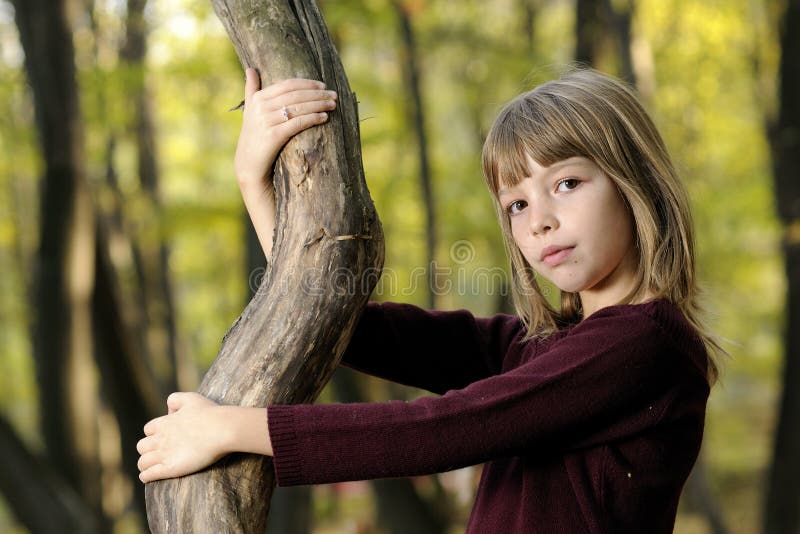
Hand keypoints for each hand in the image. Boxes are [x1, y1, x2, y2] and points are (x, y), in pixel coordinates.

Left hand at [137, 392, 229, 482]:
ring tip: (152, 467)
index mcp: (164, 423)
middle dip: (148, 450)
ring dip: (145, 465)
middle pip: (142, 446)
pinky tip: (149, 477)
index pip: (148, 430)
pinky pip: (148, 475)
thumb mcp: (191, 398)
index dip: (155, 434)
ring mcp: (164, 454)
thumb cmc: (210, 413)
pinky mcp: (170, 468)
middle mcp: (160, 439)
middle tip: (160, 453)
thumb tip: (168, 411)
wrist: (222, 430)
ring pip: (142, 462)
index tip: (165, 438)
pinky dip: (146, 476)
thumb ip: (175, 400)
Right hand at [234, 68, 336, 188]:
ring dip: (318, 105)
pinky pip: (297, 123)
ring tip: (333, 105)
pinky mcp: (273, 136)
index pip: (287, 85)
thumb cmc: (254, 136)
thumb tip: (250, 68)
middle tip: (334, 95)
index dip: (307, 84)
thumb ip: (251, 89)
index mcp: (257, 98)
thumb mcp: (249, 111)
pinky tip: (324, 117)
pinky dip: (312, 118)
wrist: (249, 165)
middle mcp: (260, 107)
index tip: (323, 86)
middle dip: (317, 94)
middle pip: (295, 95)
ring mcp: (266, 121)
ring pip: (298, 108)